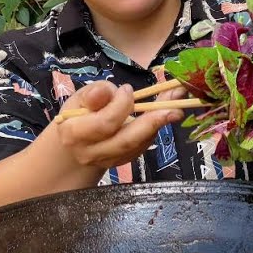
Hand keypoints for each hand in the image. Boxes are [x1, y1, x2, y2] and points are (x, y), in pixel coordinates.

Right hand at [53, 81, 184, 170]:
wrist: (75, 145)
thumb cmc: (79, 115)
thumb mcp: (80, 98)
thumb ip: (94, 94)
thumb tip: (109, 90)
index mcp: (75, 133)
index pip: (105, 123)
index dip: (120, 105)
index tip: (128, 89)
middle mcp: (91, 152)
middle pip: (126, 140)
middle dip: (152, 122)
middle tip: (175, 106)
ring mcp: (108, 161)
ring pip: (138, 145)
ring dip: (159, 124)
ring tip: (177, 104)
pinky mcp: (122, 163)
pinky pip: (141, 147)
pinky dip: (153, 130)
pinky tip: (165, 114)